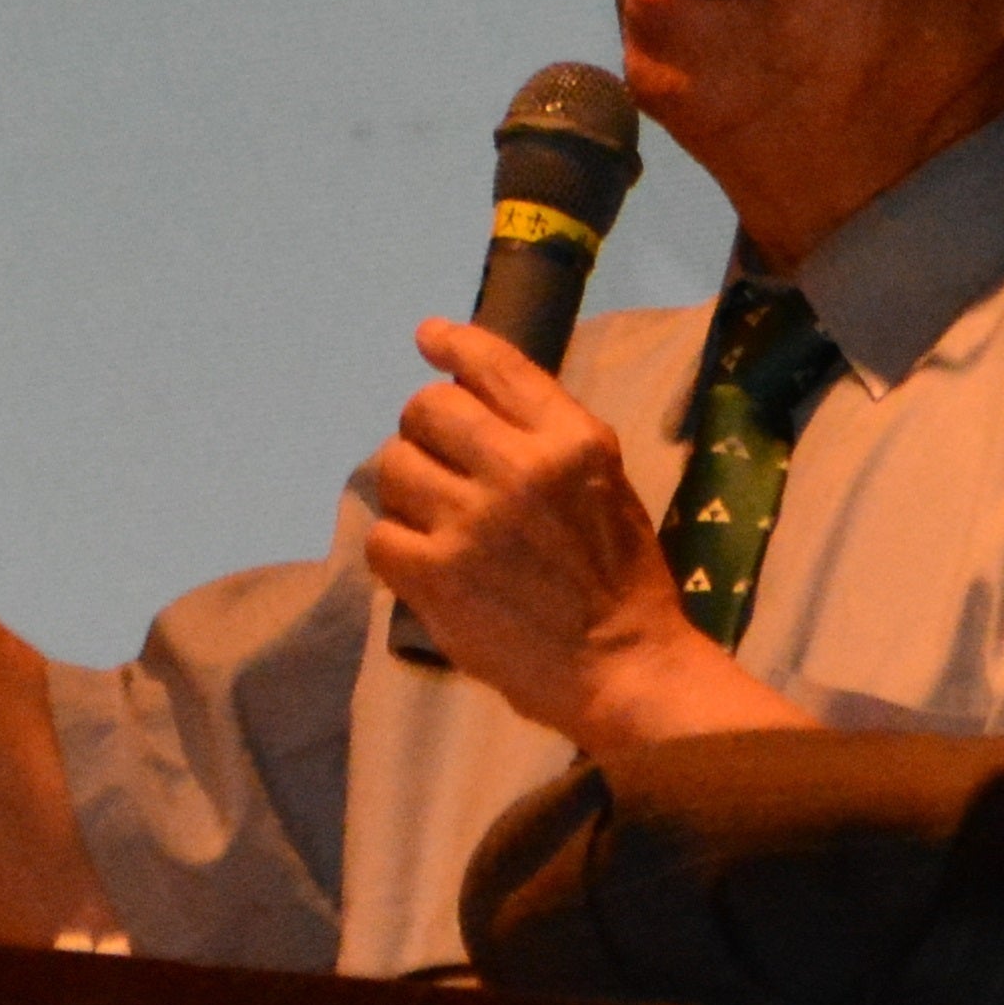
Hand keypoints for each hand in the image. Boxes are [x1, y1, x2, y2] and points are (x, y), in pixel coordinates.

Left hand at [356, 322, 789, 750]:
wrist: (622, 666)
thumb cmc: (621, 578)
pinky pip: (381, 536)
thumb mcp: (604, 482)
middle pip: (426, 409)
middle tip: (439, 465)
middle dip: (424, 432)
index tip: (429, 338)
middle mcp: (520, 467)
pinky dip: (396, 549)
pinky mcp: (437, 575)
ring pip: (394, 467)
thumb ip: (547, 436)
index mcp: (571, 440)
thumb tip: (472, 391)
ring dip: (407, 490)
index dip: (453, 343)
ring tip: (434, 520)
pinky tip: (423, 564)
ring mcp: (472, 521)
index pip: (495, 365)